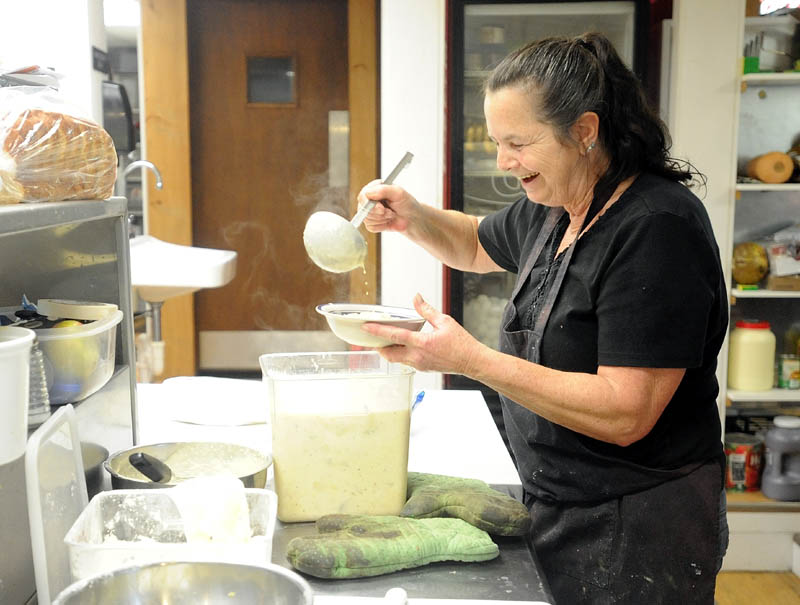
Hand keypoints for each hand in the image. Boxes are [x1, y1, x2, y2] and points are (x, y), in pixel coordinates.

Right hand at [358, 179, 418, 233]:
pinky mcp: (371, 222)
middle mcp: (370, 199)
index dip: (370, 204)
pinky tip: (388, 221)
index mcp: (374, 188)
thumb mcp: (398, 193)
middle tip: (390, 212)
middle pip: (363, 208)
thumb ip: (383, 190)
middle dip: (379, 213)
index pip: (363, 195)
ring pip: (366, 219)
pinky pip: (371, 227)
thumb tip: (369, 194)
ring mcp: (369, 211)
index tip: (382, 208)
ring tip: (391, 215)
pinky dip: (381, 226)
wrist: (412, 218)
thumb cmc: (406, 203)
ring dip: (382, 219)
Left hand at [363, 294, 485, 374]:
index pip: (395, 336)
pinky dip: (399, 355)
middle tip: (371, 337)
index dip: (378, 331)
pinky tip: (400, 347)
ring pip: (396, 360)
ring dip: (388, 351)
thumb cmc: (461, 343)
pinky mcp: (422, 368)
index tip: (366, 327)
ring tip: (382, 341)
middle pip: (389, 354)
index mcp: (423, 343)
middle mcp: (418, 356)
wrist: (471, 361)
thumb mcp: (444, 321)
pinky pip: (405, 362)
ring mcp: (419, 364)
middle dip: (378, 346)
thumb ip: (426, 310)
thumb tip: (416, 298)